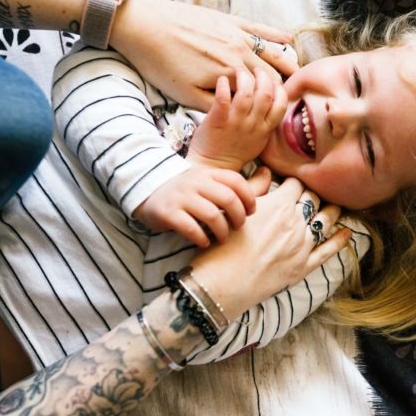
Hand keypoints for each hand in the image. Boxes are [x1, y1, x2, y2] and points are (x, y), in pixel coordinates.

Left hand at [110, 0, 299, 110]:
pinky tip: (288, 38)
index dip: (275, 102)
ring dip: (286, 62)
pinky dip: (275, 34)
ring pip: (270, 50)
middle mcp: (239, 52)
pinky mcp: (228, 20)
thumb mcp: (186, 95)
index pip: (264, 91)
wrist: (145, 26)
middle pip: (271, 71)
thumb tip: (238, 111)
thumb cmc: (161, 64)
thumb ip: (216, 104)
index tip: (283, 110)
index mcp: (230, 74)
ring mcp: (235, 34)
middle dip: (285, 84)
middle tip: (297, 94)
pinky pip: (259, 28)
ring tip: (298, 72)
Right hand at [132, 165, 256, 247]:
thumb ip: (239, 184)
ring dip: (222, 231)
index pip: (236, 181)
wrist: (148, 192)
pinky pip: (190, 227)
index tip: (251, 212)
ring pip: (212, 214)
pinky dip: (201, 238)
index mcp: (209, 174)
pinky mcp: (168, 213)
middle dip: (238, 217)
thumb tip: (267, 173)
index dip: (249, 198)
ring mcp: (181, 197)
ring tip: (222, 238)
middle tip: (238, 228)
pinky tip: (205, 243)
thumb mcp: (211, 183)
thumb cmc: (189, 192)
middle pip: (228, 198)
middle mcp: (196, 182)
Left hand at [187, 68, 286, 170]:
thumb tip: (274, 102)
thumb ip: (267, 123)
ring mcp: (235, 123)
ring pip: (246, 93)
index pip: (281, 104)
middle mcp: (253, 125)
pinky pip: (223, 99)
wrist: (212, 166)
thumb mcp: (258, 140)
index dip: (279, 88)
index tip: (273, 81)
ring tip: (238, 70)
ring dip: (244, 77)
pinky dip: (223, 86)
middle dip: (263, 77)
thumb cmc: (235, 152)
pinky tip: (221, 80)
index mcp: (265, 129)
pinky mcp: (217, 121)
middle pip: (265, 94)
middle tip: (256, 70)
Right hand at [190, 174, 351, 319]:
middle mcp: (294, 223)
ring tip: (332, 207)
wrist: (222, 284)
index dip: (294, 181)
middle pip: (312, 199)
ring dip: (330, 211)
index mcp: (278, 205)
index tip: (292, 184)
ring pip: (325, 220)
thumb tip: (266, 170)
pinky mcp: (303, 267)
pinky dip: (339, 241)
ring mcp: (302, 246)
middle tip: (309, 195)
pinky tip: (346, 233)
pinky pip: (327, 251)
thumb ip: (253, 188)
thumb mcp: (235, 211)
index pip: (296, 183)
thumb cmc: (222, 246)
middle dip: (311, 194)